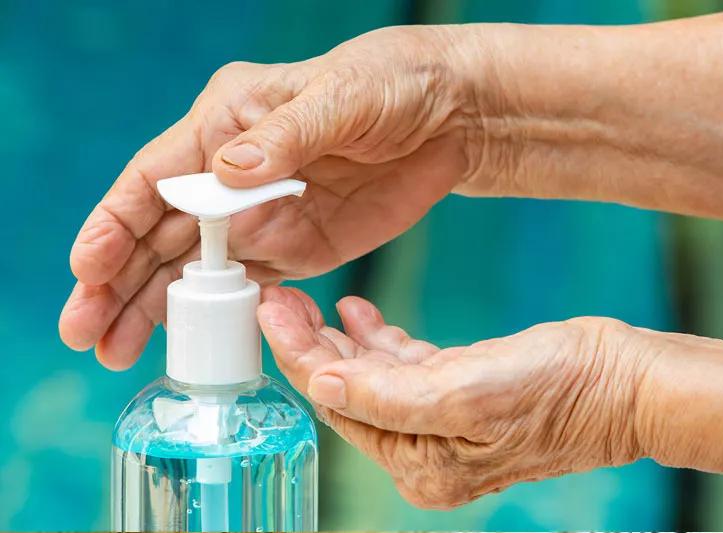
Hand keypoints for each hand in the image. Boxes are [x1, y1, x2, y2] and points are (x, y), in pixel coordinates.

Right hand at [59, 25, 495, 368]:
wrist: (448, 117)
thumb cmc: (389, 83)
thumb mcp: (338, 96)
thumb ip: (283, 137)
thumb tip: (225, 173)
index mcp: (227, 124)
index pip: (154, 179)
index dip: (114, 224)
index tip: (88, 270)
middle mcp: (232, 175)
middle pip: (160, 233)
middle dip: (119, 282)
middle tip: (85, 332)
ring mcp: (263, 216)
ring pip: (195, 269)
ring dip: (155, 307)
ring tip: (116, 349)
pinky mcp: (298, 248)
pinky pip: (248, 288)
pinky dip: (217, 315)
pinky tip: (190, 341)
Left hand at [258, 286, 652, 508]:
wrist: (625, 381)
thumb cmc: (557, 390)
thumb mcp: (465, 393)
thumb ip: (386, 396)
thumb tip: (319, 387)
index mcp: (418, 462)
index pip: (337, 404)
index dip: (298, 355)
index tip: (270, 310)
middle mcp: (423, 449)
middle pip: (346, 391)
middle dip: (310, 343)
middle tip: (279, 295)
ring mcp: (440, 420)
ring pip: (369, 376)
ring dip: (339, 339)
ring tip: (308, 300)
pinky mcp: (459, 391)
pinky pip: (403, 366)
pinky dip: (378, 340)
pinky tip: (358, 313)